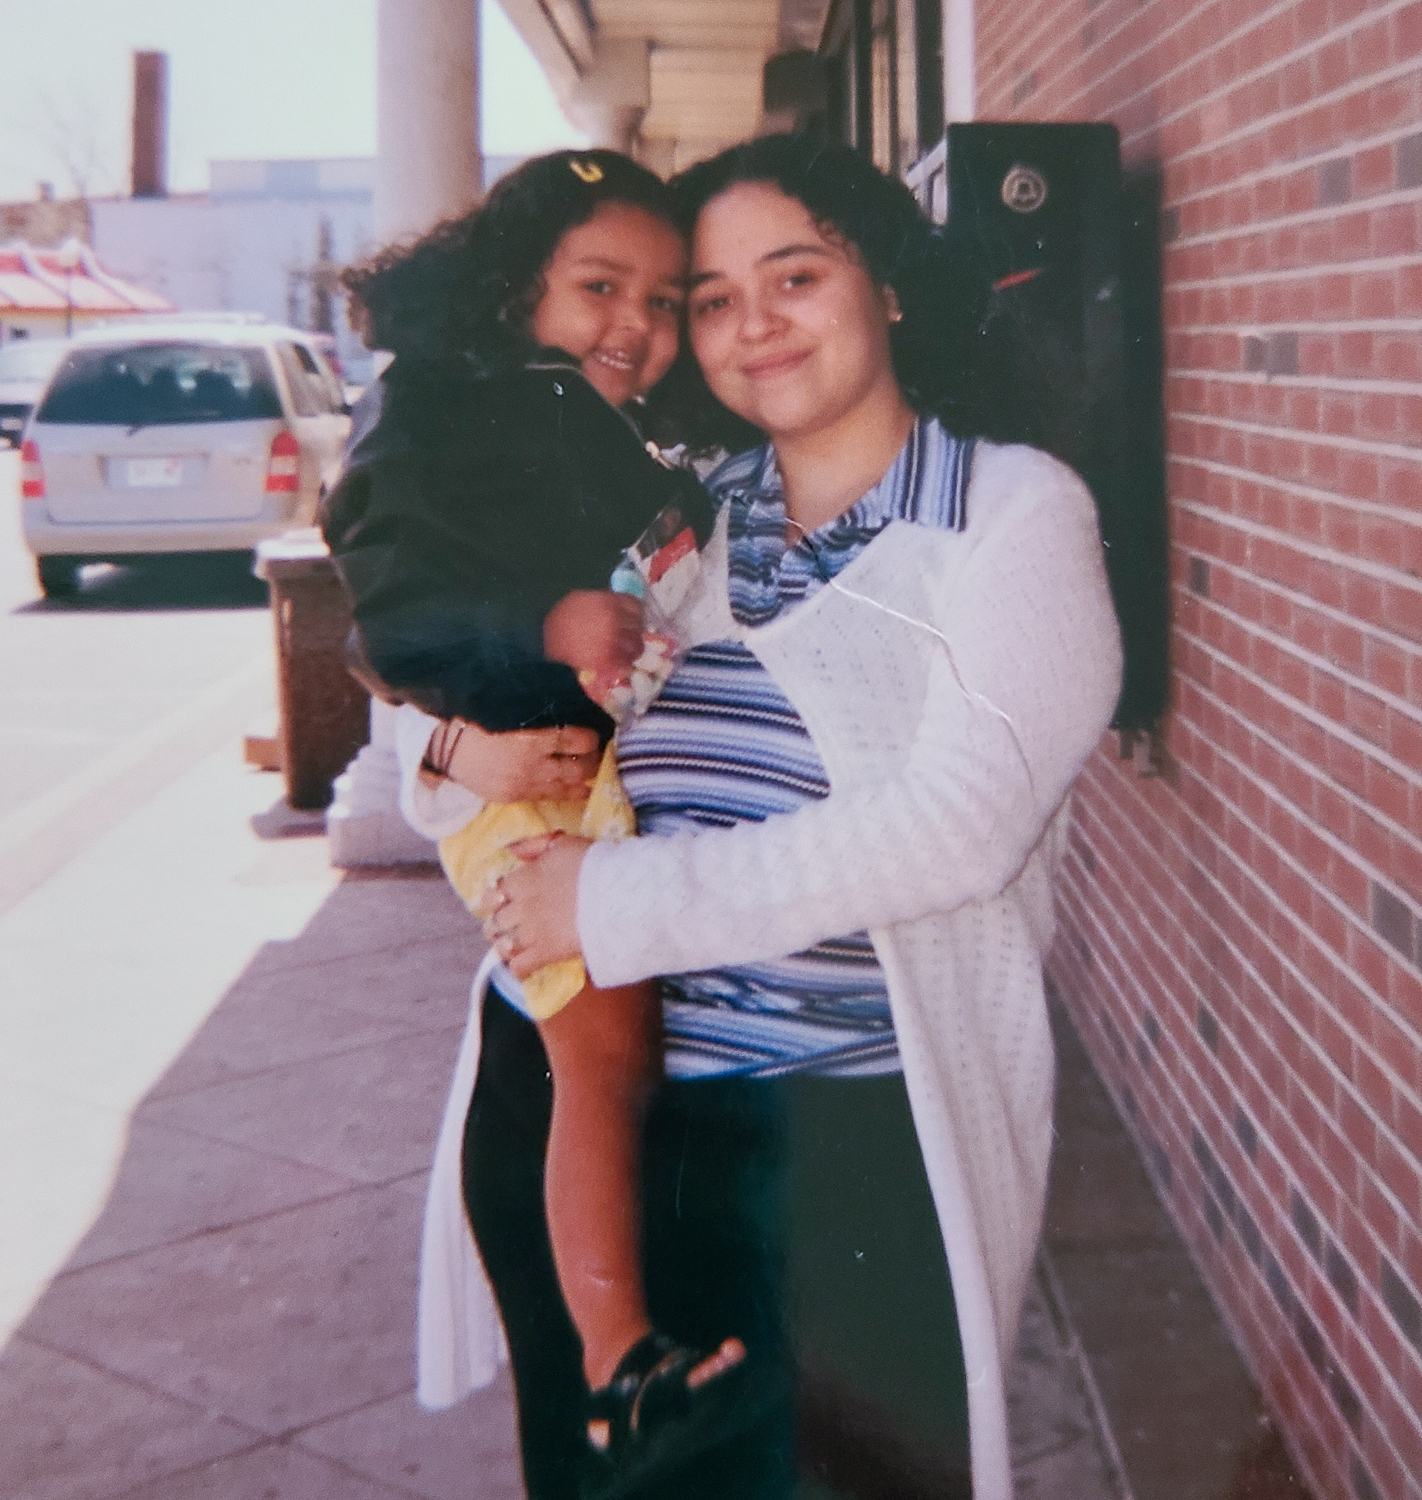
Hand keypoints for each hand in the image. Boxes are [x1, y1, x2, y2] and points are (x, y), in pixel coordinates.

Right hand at [426, 719, 600, 801]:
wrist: (445, 745)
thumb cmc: (479, 719)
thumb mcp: (512, 711)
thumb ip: (542, 716)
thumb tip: (574, 714)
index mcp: (530, 739)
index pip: (575, 741)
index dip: (590, 739)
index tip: (594, 735)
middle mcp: (529, 765)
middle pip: (577, 769)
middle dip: (592, 763)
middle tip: (600, 756)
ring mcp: (522, 785)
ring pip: (565, 788)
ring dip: (582, 781)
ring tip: (592, 774)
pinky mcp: (513, 797)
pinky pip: (547, 797)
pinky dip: (563, 792)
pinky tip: (574, 788)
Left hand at [484, 833, 591, 977]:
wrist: (615, 895)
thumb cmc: (594, 865)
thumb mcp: (563, 844)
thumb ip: (535, 846)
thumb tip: (511, 850)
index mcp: (523, 880)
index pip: (492, 893)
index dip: (492, 900)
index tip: (498, 902)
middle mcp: (521, 907)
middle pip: (494, 922)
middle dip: (497, 925)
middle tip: (504, 927)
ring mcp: (531, 933)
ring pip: (503, 945)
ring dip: (504, 946)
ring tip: (512, 946)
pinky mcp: (545, 953)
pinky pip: (519, 966)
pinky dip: (518, 967)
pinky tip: (524, 966)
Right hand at [543, 590, 643, 679]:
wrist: (545, 645)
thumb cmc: (559, 621)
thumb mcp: (577, 600)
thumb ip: (599, 600)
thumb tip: (612, 603)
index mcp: (606, 602)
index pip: (634, 604)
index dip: (636, 612)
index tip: (633, 617)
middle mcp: (614, 619)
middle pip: (638, 625)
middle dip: (636, 631)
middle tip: (632, 637)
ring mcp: (613, 640)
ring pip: (636, 645)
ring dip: (634, 649)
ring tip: (630, 653)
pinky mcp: (609, 660)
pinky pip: (626, 662)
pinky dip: (626, 664)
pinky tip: (622, 664)